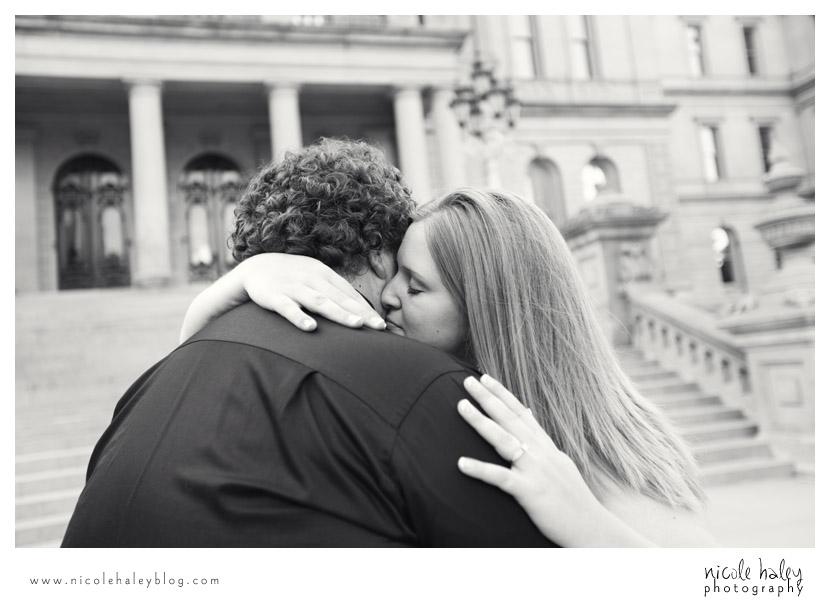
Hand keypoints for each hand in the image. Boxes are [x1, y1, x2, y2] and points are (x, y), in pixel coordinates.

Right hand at [237, 254, 385, 331]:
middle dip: (360, 313)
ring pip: (319, 301)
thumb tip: (359, 310)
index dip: (365, 309)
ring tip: (356, 324)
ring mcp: (293, 287)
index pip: (349, 293)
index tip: (380, 325)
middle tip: (378, 327)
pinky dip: (299, 318)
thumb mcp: (314, 278)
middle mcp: (312, 279)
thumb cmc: (292, 277)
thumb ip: (333, 292)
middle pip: (340, 298)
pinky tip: (311, 328)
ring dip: (338, 313)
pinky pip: (288, 308)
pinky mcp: (274, 296)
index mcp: (323, 274)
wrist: (255, 267)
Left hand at [457, 375, 655, 546]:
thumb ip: (542, 440)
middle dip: (487, 398)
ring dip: (480, 421)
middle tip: (467, 381)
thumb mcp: (560, 462)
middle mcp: (540, 453)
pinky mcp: (530, 492)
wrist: (593, 528)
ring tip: (461, 406)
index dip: (502, 394)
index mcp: (545, 446)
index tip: (485, 377)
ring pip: (503, 440)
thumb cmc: (573, 498)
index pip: (521, 413)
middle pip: (509, 419)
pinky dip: (480, 469)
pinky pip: (501, 478)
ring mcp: (535, 471)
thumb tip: (530, 414)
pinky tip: (461, 463)